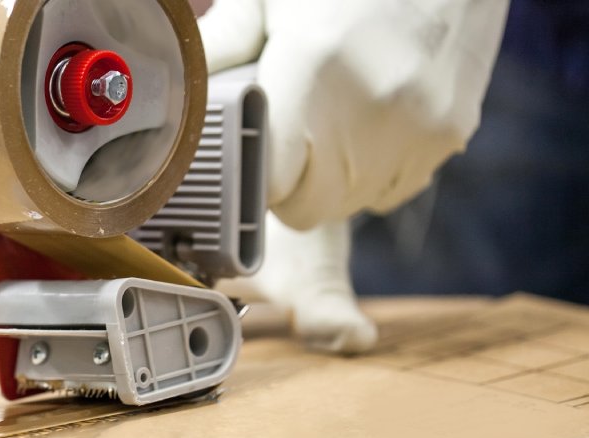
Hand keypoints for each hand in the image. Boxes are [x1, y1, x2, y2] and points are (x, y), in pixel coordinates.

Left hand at [199, 0, 507, 229]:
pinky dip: (370, 174)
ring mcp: (419, 127)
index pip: (267, 183)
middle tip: (276, 142)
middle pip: (306, 208)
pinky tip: (363, 128)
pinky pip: (391, 190)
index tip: (241, 155)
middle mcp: (373, 110)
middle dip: (282, 186)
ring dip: (326, 183)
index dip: (247, 177)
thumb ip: (220, 46)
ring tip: (321, 126)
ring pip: (348, 205)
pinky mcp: (452, 132)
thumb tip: (168, 91)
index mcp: (315, 70)